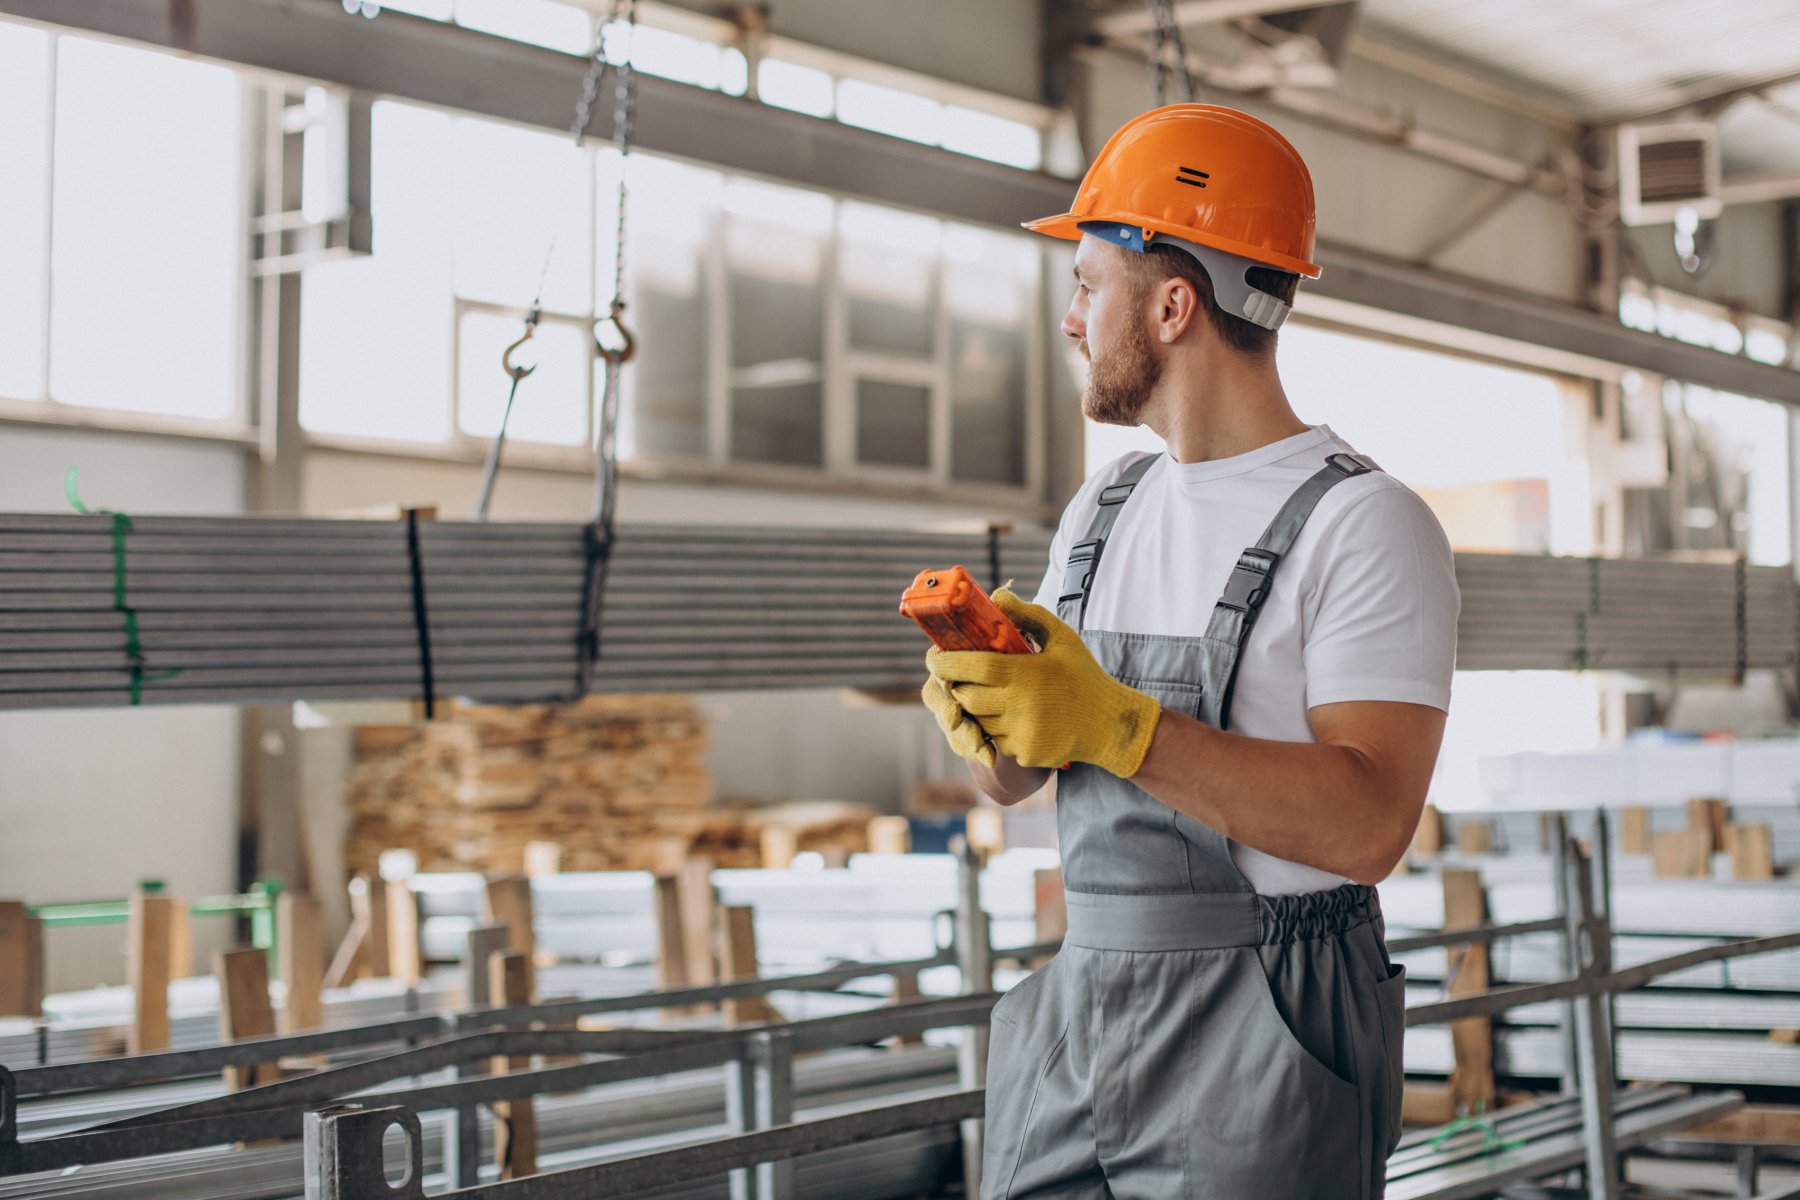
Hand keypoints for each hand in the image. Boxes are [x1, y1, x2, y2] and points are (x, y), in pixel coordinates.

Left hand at [931, 589, 1161, 776]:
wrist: (1110, 725)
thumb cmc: (1084, 676)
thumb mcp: (1063, 638)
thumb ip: (1028, 615)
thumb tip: (997, 596)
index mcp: (1024, 674)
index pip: (970, 666)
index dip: (945, 662)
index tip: (934, 657)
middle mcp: (1018, 706)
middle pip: (965, 697)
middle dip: (958, 685)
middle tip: (963, 676)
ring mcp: (1020, 733)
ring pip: (979, 720)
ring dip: (979, 708)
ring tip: (996, 695)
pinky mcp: (1024, 754)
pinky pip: (997, 740)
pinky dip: (999, 728)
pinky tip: (1019, 717)